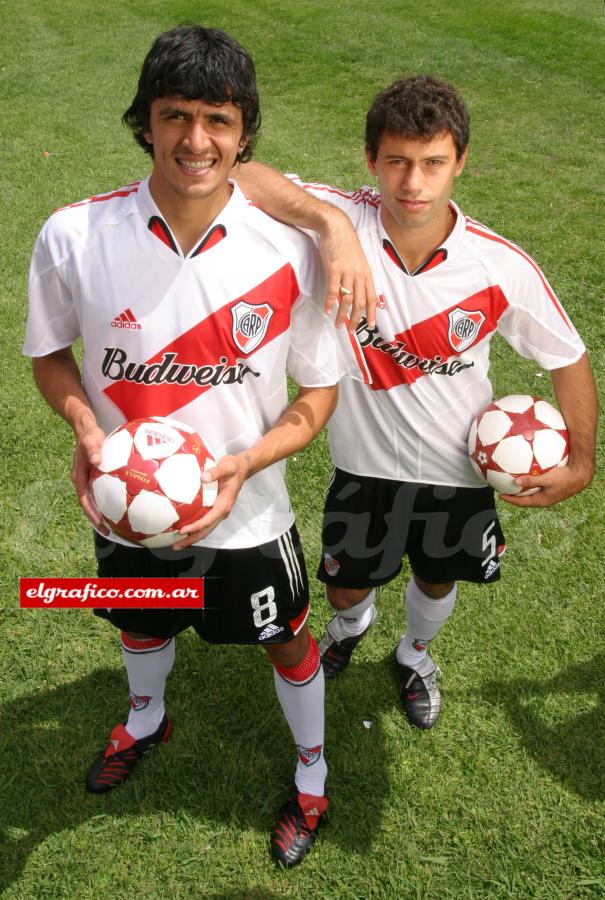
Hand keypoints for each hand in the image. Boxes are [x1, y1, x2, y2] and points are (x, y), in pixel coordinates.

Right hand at [71, 423, 108, 531]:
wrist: (87, 430)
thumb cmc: (89, 436)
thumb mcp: (90, 440)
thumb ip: (93, 450)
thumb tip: (97, 460)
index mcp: (79, 478)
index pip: (84, 501)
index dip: (92, 514)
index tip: (100, 524)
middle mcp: (84, 482)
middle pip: (90, 506)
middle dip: (98, 520)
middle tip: (110, 532)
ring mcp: (90, 481)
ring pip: (97, 501)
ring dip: (105, 513)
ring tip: (118, 525)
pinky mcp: (97, 478)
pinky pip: (104, 492)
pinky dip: (112, 501)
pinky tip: (125, 506)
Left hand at [172, 453, 250, 547]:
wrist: (242, 469)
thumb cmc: (233, 468)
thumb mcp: (227, 466)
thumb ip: (216, 471)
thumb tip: (203, 477)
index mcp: (224, 504)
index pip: (208, 520)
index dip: (195, 527)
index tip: (182, 530)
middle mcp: (222, 511)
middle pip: (206, 530)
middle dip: (191, 539)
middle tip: (176, 546)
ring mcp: (219, 512)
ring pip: (206, 529)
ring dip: (192, 537)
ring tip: (177, 544)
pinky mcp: (216, 510)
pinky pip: (205, 523)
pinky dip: (195, 529)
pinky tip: (184, 530)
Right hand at [318, 210, 377, 330]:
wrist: (336, 227)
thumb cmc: (346, 244)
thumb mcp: (358, 260)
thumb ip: (358, 276)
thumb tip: (357, 291)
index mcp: (366, 273)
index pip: (372, 297)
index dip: (372, 313)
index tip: (371, 325)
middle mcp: (359, 274)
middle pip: (360, 302)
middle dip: (357, 319)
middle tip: (352, 331)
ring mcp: (347, 272)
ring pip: (347, 299)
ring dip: (342, 315)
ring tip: (338, 325)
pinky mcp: (334, 268)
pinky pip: (332, 290)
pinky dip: (330, 302)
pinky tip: (327, 310)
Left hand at [500, 461, 593, 506]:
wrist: (581, 476)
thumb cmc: (564, 478)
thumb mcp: (547, 479)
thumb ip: (531, 480)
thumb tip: (516, 482)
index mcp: (541, 500)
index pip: (522, 502)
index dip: (511, 500)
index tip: (501, 496)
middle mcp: (544, 499)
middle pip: (525, 500)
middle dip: (514, 496)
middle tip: (504, 491)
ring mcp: (548, 495)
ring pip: (531, 494)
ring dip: (522, 491)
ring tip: (513, 486)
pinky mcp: (551, 489)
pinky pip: (537, 488)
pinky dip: (530, 485)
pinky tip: (528, 477)